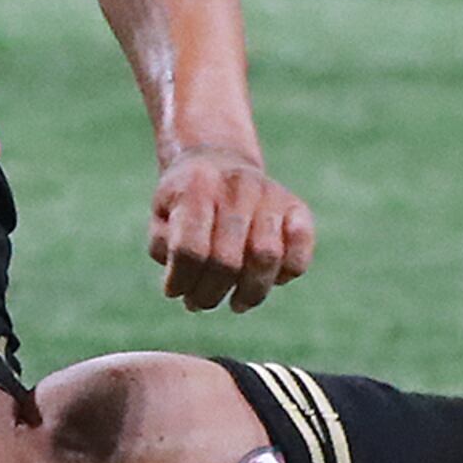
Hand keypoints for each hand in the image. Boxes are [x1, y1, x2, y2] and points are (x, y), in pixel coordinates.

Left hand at [150, 145, 312, 313]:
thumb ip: (165, 247)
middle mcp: (237, 186)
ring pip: (266, 257)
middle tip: (200, 303)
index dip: (181, 281)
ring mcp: (271, 194)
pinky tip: (269, 281)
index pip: (191, 249)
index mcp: (197, 186)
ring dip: (249, 293)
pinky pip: (300, 251)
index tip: (174, 292)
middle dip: (211, 293)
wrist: (218, 159)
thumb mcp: (162, 215)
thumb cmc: (186, 200)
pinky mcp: (297, 207)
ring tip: (235, 303)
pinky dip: (287, 275)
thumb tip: (180, 283)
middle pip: (227, 260)